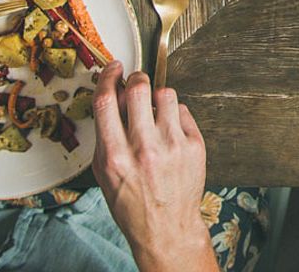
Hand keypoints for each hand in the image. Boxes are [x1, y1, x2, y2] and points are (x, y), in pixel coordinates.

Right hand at [92, 64, 214, 271]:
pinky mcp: (194, 145)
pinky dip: (174, 115)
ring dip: (157, 98)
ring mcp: (172, 145)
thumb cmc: (132, 204)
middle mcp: (144, 149)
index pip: (106, 101)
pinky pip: (183, 110)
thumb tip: (110, 96)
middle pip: (139, 88)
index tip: (113, 69)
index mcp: (115, 156)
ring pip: (165, 94)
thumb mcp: (105, 174)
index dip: (108, 77)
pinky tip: (169, 132)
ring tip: (155, 114)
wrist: (166, 229)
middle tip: (136, 82)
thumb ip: (105, 136)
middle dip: (136, 78)